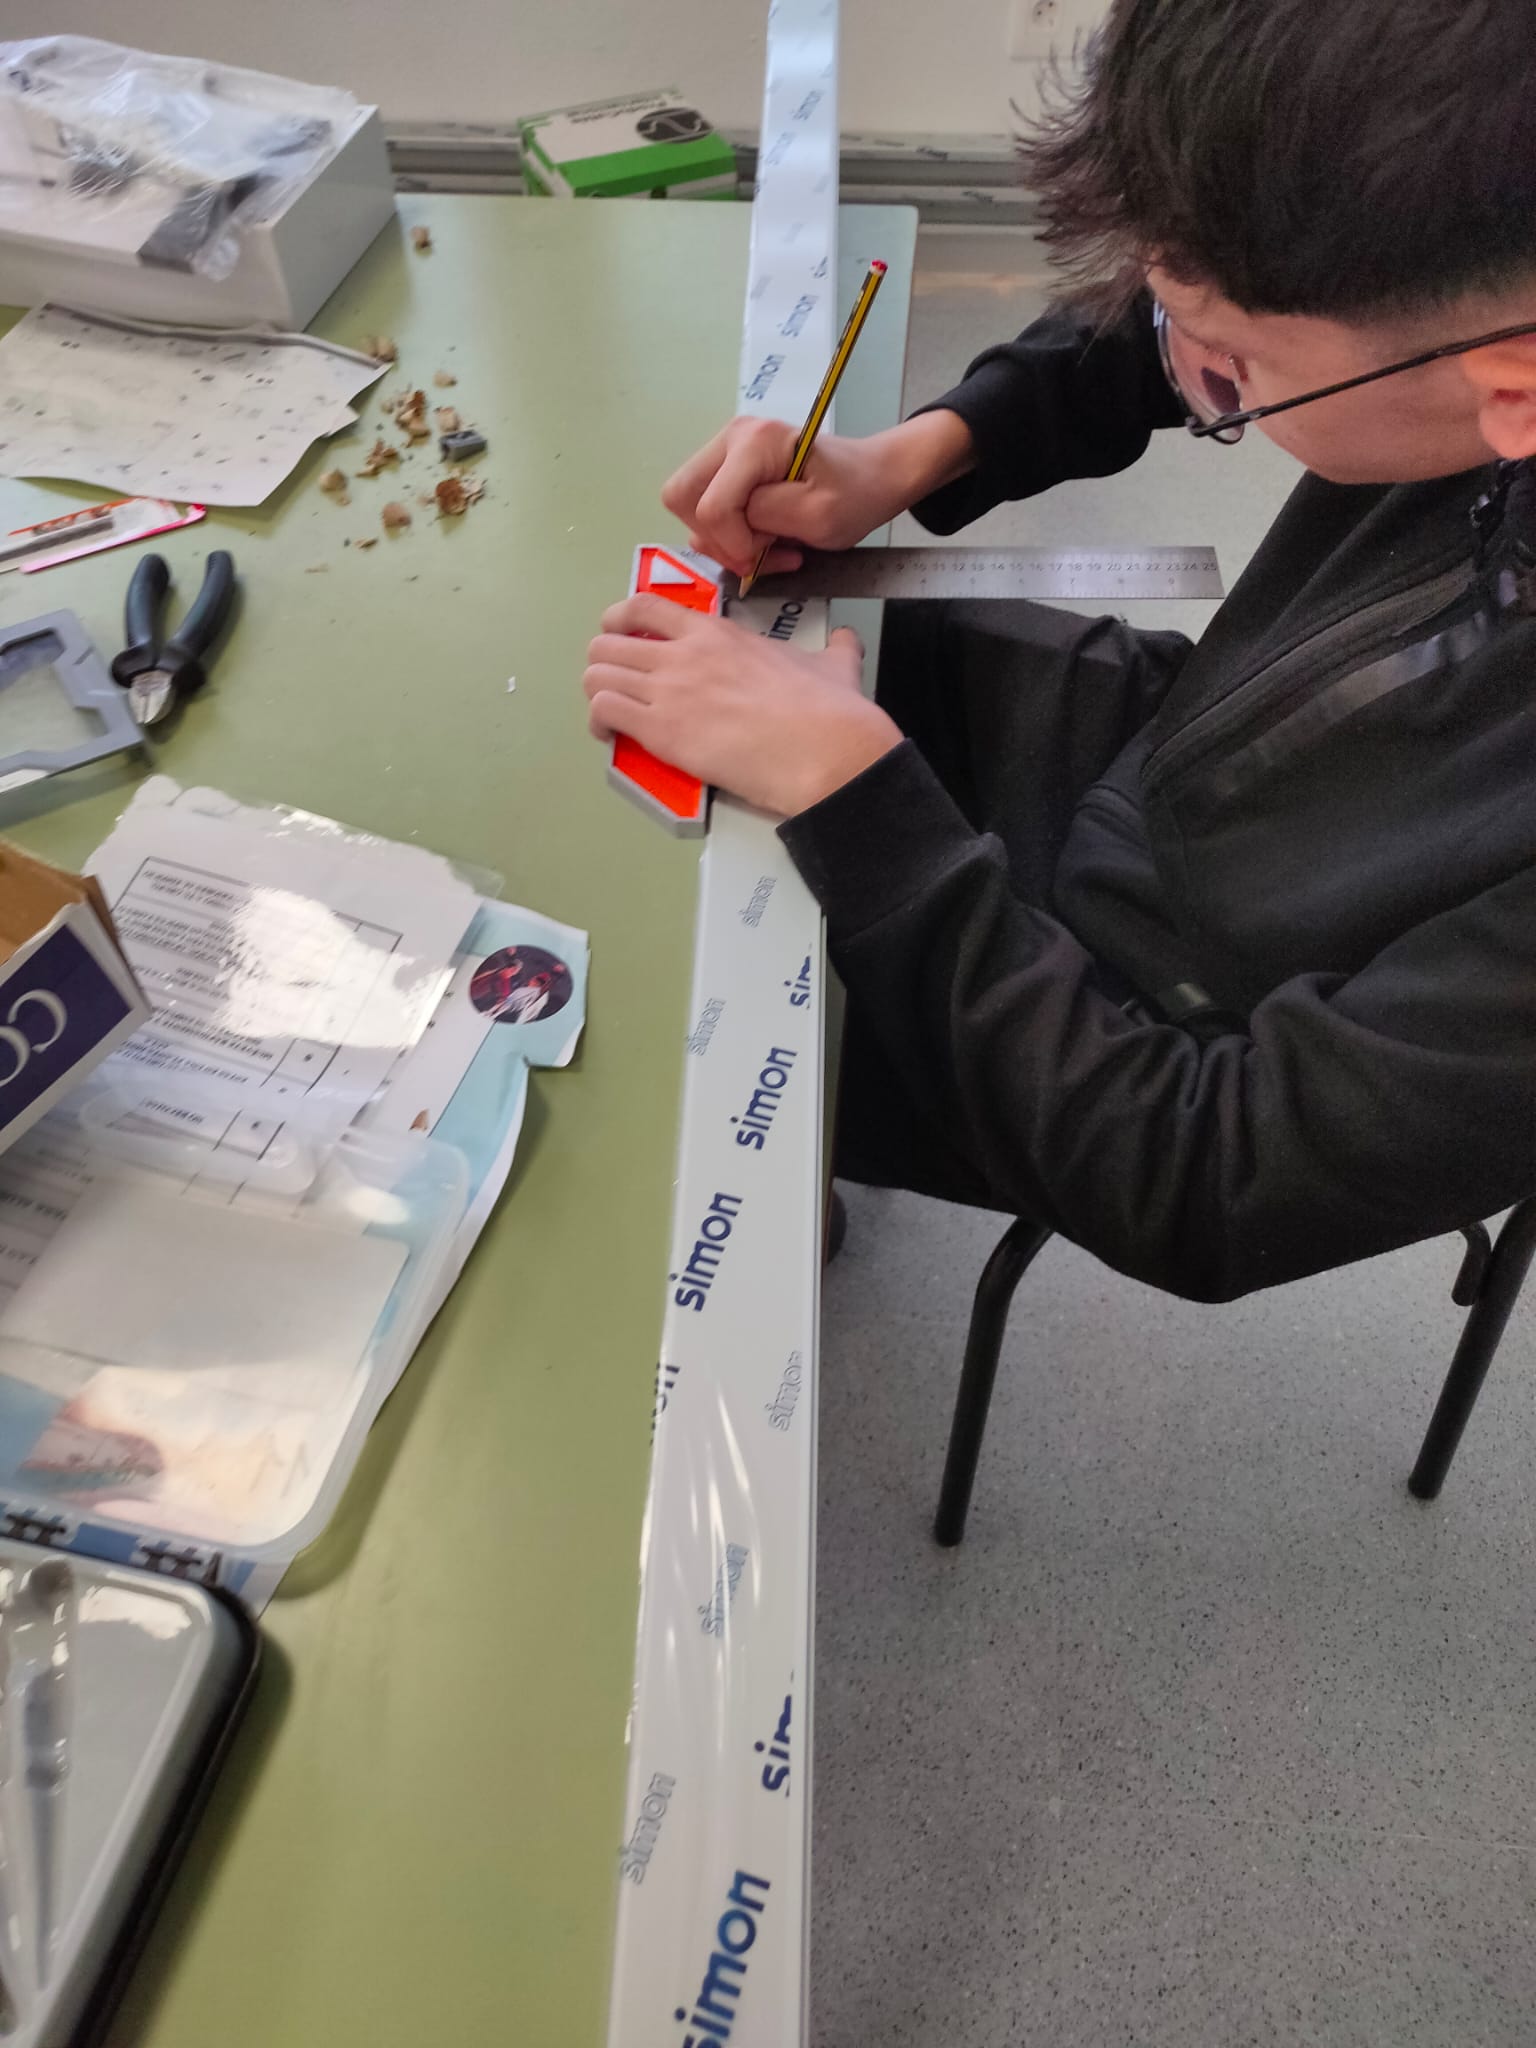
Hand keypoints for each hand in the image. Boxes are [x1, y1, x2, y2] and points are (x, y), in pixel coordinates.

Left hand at [585, 593, 901, 817]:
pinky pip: (603, 712)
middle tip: (617, 686)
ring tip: (610, 715)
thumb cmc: (829, 710)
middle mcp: (683, 653)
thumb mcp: (833, 665)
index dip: (621, 621)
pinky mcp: (661, 730)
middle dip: (604, 664)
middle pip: (608, 642)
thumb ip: (834, 649)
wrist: (824, 749)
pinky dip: (598, 725)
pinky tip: (611, 738)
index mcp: (716, 633)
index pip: (644, 606)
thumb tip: (849, 641)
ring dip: (596, 694)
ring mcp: (669, 690)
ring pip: (596, 675)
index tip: (624, 639)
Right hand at [661, 410, 975, 578]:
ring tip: (769, 546)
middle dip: (717, 539)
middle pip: (681, 498)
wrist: (874, 476)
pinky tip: (765, 538)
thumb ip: (768, 518)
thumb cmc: (856, 494)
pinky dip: (729, 534)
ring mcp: (725, 450)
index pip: (711, 507)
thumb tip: (734, 524)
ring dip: (723, 539)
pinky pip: (704, 509)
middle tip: (758, 553)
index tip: (765, 556)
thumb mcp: (821, 517)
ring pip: (688, 506)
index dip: (732, 544)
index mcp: (754, 441)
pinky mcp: (726, 468)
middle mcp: (731, 436)